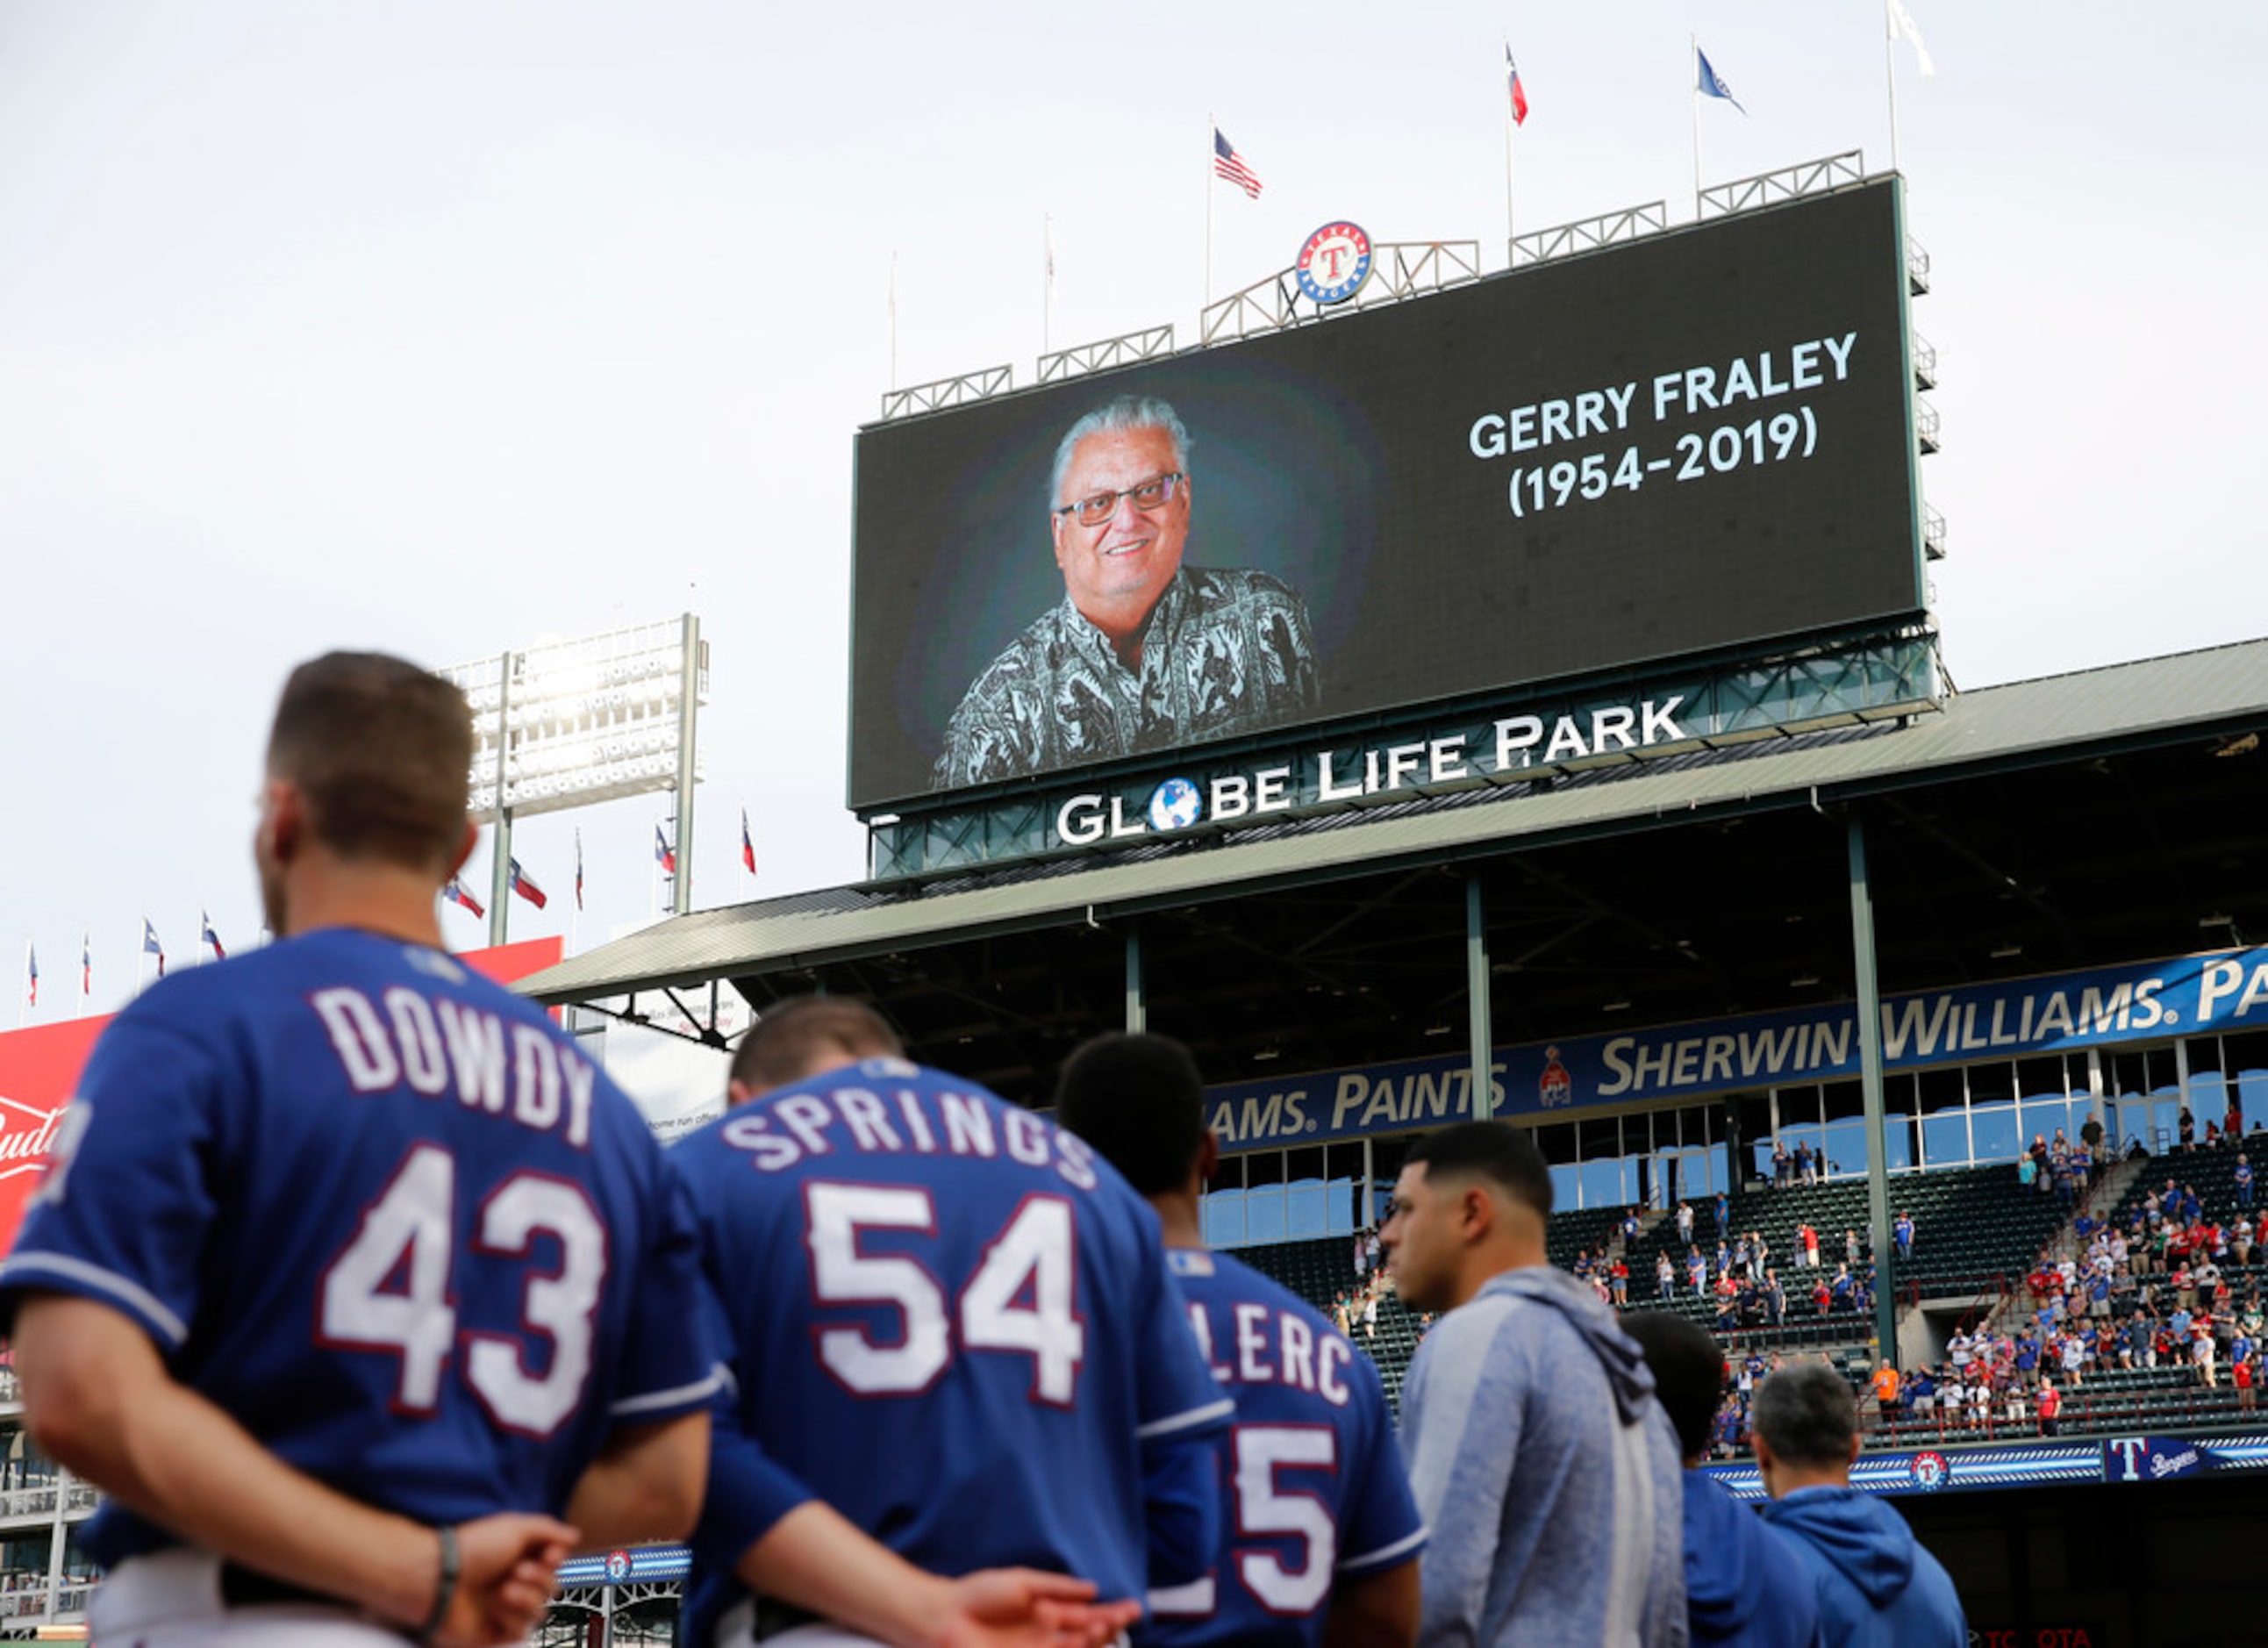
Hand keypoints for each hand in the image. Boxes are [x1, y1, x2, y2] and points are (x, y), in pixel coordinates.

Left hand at [432, 1514, 578, 1647]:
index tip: (549, 1554)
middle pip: (552, 1587)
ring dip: (526, 1598)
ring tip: (504, 1590)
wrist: (441, 1580)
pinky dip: (510, 1617)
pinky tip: (494, 1608)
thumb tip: (574, 1536)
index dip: (556, 1560)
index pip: (554, 1562)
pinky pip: (521, 1630)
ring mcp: (504, 1608)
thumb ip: (549, 1530)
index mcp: (519, 1556)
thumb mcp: (516, 1527)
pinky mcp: (494, 1632)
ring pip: (540, 1610)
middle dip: (540, 1579)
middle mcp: (513, 1581)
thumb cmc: (474, 1549)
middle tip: (518, 1571)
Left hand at [934, 1569, 1141, 1647]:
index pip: (1087, 1616)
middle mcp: (1047, 1636)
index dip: (1111, 1613)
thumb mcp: (1024, 1584)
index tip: (1133, 1607)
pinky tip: (1084, 1644)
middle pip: (1088, 1636)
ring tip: (1106, 1625)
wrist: (945, 1616)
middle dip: (1110, 1627)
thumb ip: (1059, 1587)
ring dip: (1094, 1640)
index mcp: (1047, 1614)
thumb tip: (1093, 1588)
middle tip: (1127, 1615)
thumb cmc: (979, 1595)